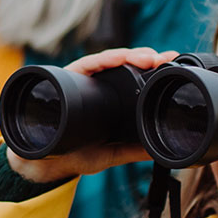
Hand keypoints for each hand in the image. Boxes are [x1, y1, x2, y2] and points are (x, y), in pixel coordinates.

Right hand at [6, 47, 180, 183]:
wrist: (44, 161)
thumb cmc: (75, 152)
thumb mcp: (111, 153)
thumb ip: (133, 150)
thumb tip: (160, 152)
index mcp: (111, 97)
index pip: (135, 76)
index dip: (154, 67)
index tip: (173, 63)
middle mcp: (98, 84)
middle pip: (125, 63)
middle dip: (147, 57)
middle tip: (166, 58)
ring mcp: (83, 80)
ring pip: (109, 60)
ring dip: (130, 55)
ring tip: (148, 57)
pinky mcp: (67, 78)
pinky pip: (86, 65)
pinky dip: (103, 60)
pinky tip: (118, 58)